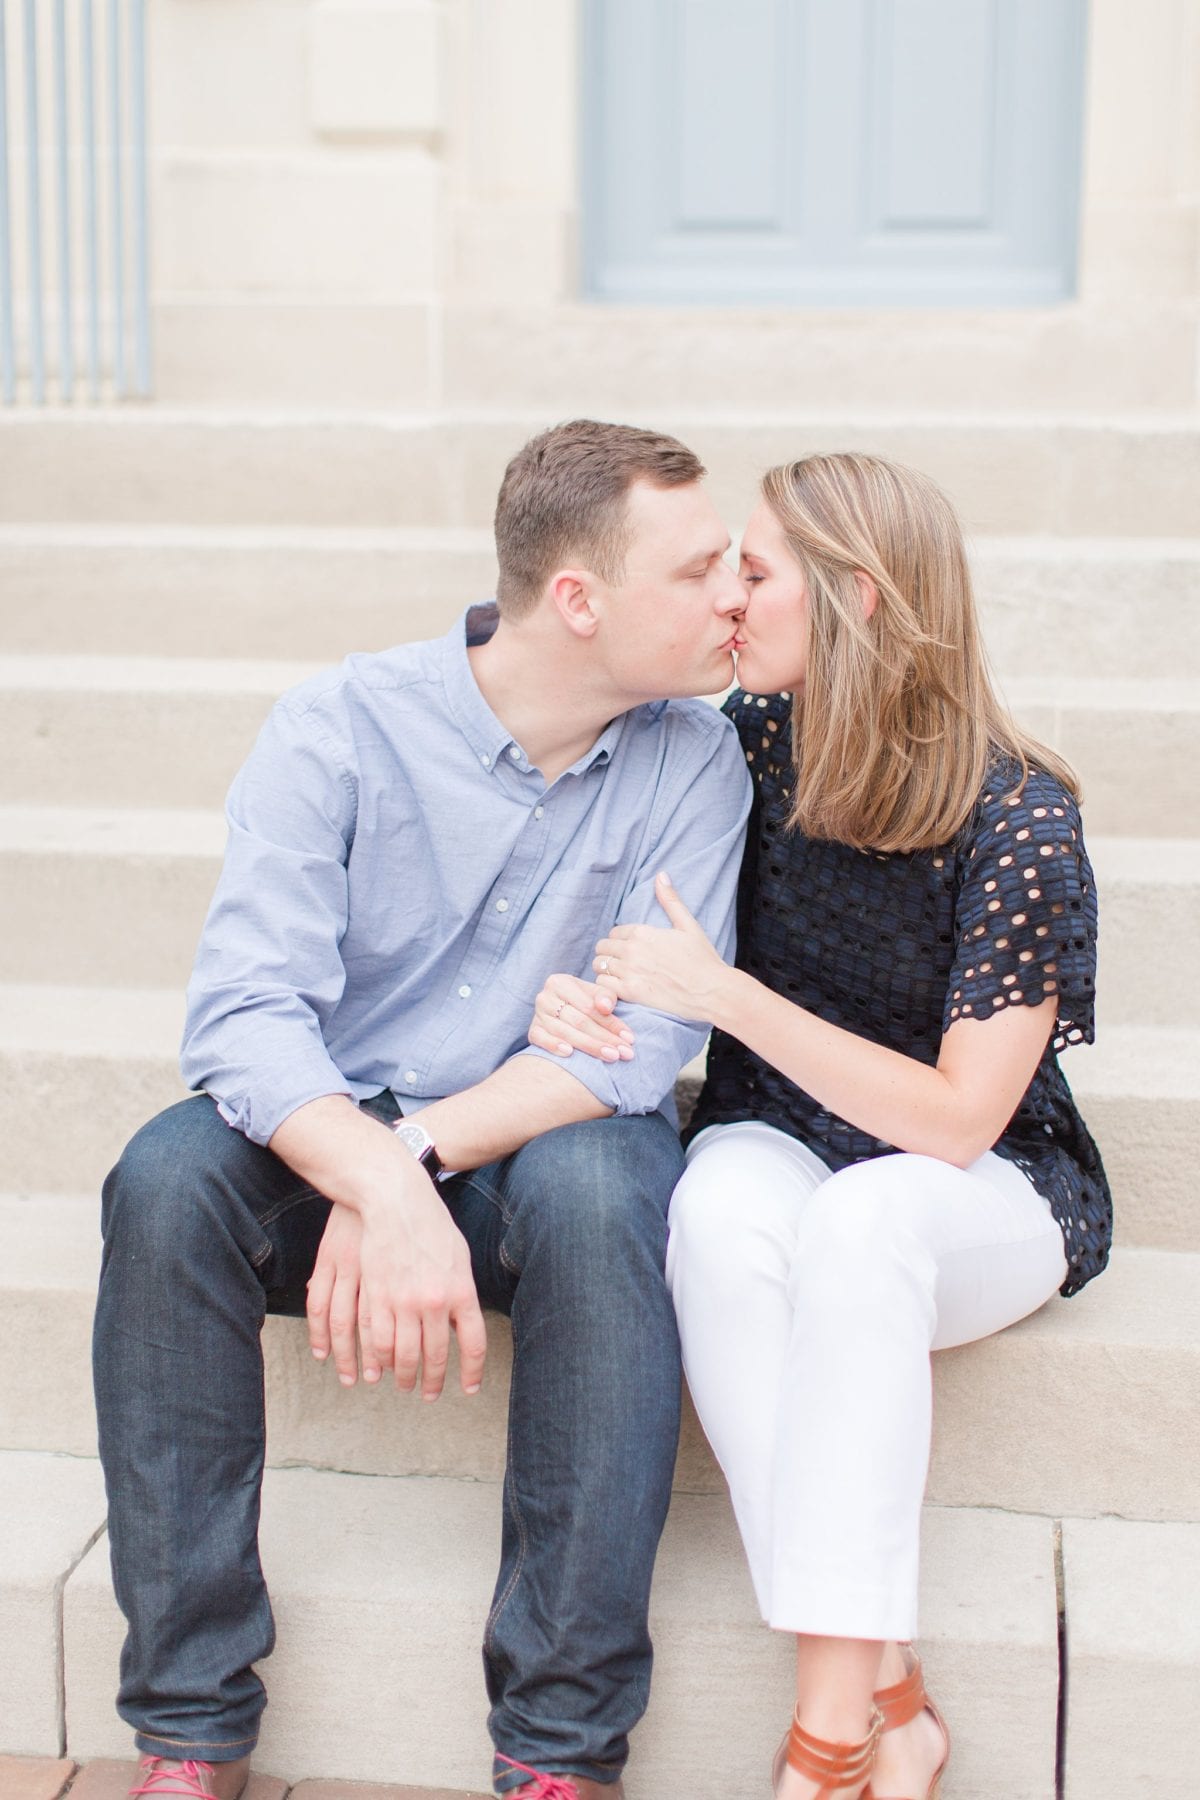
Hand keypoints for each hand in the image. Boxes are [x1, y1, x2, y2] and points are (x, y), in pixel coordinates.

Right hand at [308, 1155, 486, 1400]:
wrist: (397, 1201)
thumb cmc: (432, 1226)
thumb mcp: (459, 1258)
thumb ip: (461, 1292)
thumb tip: (461, 1322)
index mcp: (461, 1292)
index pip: (473, 1345)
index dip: (471, 1372)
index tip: (468, 1389)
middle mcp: (435, 1302)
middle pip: (435, 1356)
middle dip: (431, 1381)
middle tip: (428, 1394)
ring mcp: (403, 1301)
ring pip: (403, 1355)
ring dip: (404, 1375)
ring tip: (404, 1385)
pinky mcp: (376, 1297)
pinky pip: (378, 1340)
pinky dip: (380, 1359)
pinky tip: (382, 1367)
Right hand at [528, 972, 635, 1061]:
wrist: (561, 1009)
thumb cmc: (584, 1002)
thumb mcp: (596, 994)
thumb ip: (605, 997)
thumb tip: (605, 1007)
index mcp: (560, 982)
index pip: (590, 1007)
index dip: (611, 1023)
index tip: (630, 1038)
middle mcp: (545, 996)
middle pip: (579, 1022)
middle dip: (605, 1039)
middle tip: (625, 1053)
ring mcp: (537, 1015)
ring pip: (565, 1033)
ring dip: (590, 1047)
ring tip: (611, 1057)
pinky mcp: (532, 1031)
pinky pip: (541, 1040)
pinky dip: (554, 1046)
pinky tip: (569, 1054)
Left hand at [593, 871, 731, 1022]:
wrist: (712, 991)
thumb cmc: (703, 959)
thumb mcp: (688, 925)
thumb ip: (670, 901)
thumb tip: (661, 875)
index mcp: (643, 932)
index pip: (613, 932)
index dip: (619, 940)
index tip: (628, 948)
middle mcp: (632, 950)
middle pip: (602, 948)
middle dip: (609, 954)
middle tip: (621, 962)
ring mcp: (630, 972)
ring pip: (598, 966)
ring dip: (606, 970)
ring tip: (618, 975)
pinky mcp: (631, 992)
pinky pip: (602, 985)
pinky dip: (607, 987)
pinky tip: (619, 988)